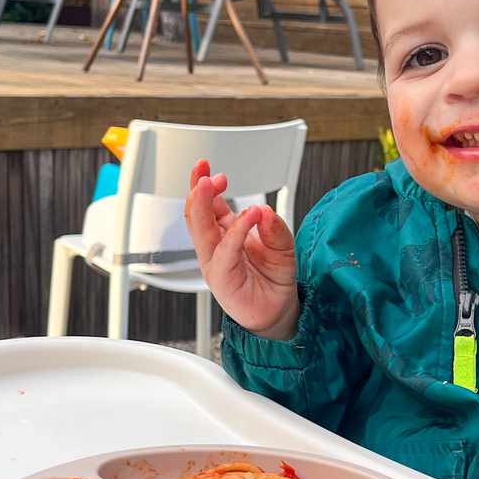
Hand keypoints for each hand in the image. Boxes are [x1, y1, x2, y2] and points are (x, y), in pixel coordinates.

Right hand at [183, 159, 299, 338]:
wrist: (278, 310)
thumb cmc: (274, 277)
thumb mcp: (282, 245)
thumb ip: (275, 228)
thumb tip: (265, 211)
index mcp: (225, 234)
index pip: (206, 206)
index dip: (203, 186)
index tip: (207, 168)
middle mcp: (216, 247)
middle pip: (196, 215)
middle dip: (196, 190)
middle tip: (204, 172)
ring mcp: (216, 262)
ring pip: (201, 230)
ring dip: (202, 205)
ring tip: (209, 184)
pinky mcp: (222, 278)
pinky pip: (225, 251)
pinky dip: (237, 231)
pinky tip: (248, 216)